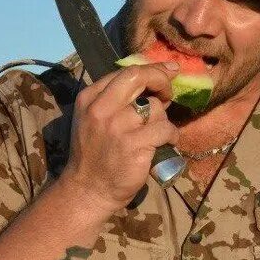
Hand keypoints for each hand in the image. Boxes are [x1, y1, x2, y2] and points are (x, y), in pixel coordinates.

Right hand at [60, 62, 180, 213]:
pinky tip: (166, 143)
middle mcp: (101, 109)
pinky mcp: (134, 145)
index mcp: (89, 98)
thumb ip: (115, 99)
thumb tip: (153, 80)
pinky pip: (164, 129)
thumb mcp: (93, 119)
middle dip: (161, 80)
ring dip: (163, 120)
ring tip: (157, 133)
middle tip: (168, 92)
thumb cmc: (94, 154)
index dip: (152, 69)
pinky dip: (171, 136)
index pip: (125, 71)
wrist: (88, 190)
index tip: (168, 71)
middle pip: (139, 77)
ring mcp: (118, 127)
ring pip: (155, 107)